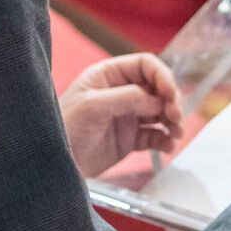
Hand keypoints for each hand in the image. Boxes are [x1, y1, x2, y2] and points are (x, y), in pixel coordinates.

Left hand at [60, 54, 184, 178]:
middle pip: (157, 88)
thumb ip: (127, 97)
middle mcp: (120, 92)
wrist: (54, 165)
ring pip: (160, 112)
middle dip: (170, 101)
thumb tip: (157, 99)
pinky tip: (167, 146)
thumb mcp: (93, 106)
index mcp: (108, 75)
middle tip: (175, 117)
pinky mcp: (129, 139)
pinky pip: (155, 135)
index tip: (170, 94)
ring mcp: (126, 116)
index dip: (162, 76)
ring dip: (172, 121)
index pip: (145, 65)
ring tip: (176, 133)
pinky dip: (165, 139)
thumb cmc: (64, 129)